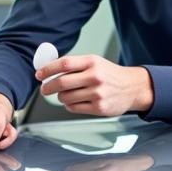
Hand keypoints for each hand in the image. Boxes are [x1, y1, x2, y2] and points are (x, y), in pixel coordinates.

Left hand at [36, 55, 153, 115]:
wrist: (132, 88)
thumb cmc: (109, 74)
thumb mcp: (95, 62)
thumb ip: (74, 66)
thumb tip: (48, 71)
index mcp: (92, 62)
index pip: (64, 64)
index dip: (48, 69)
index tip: (39, 74)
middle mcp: (95, 76)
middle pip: (61, 83)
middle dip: (48, 87)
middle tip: (44, 89)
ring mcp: (97, 93)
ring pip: (66, 97)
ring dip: (61, 97)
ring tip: (66, 94)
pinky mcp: (99, 108)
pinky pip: (73, 108)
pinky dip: (69, 105)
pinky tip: (75, 101)